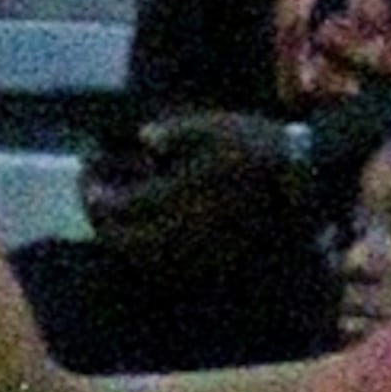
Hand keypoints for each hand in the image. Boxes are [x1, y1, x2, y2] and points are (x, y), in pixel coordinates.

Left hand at [78, 109, 304, 262]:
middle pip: (125, 240)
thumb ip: (173, 133)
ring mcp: (199, 249)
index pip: (119, 205)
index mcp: (175, 196)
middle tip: (95, 200)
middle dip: (103, 222)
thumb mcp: (213, 126)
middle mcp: (181, 230)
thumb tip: (144, 139)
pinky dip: (152, 253)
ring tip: (118, 219)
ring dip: (124, 240)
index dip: (95, 192)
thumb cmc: (257, 147)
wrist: (303, 182)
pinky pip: (173, 265)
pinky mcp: (217, 258)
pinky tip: (153, 233)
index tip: (88, 177)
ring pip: (147, 258)